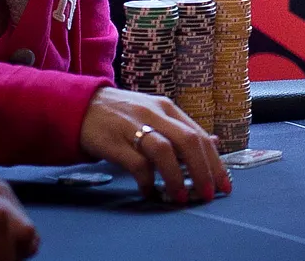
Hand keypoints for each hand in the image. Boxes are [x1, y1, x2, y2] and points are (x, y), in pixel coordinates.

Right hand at [77, 89, 230, 204]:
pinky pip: (136, 163)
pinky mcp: (113, 141)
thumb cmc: (123, 115)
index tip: (224, 185)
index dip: (216, 162)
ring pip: (165, 150)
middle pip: (189, 141)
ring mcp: (134, 126)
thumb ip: (182, 129)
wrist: (80, 106)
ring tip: (181, 197)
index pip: (200, 135)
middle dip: (203, 171)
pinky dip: (147, 180)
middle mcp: (155, 114)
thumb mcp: (156, 116)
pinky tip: (150, 191)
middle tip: (208, 194)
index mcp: (168, 109)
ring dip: (177, 177)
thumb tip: (214, 143)